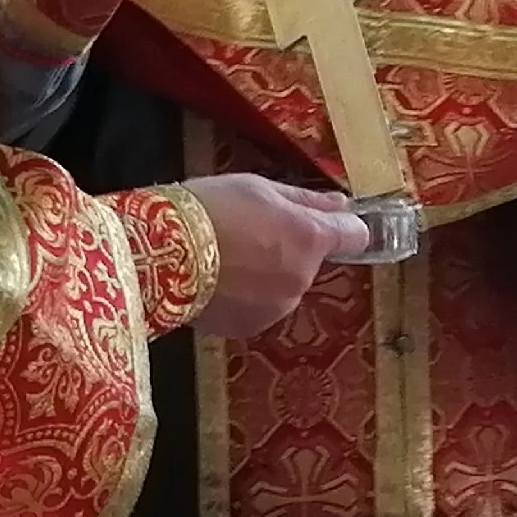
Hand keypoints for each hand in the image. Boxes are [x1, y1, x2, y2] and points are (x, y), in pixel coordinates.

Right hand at [181, 174, 367, 337]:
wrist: (160, 254)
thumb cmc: (210, 209)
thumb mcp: (258, 188)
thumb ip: (306, 200)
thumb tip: (341, 205)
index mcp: (310, 239)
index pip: (356, 236)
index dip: (343, 226)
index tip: (326, 220)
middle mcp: (303, 278)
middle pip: (310, 261)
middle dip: (288, 249)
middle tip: (247, 231)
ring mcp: (277, 308)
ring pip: (283, 286)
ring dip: (265, 276)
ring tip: (224, 259)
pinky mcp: (249, 328)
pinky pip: (258, 307)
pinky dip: (244, 297)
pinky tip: (214, 282)